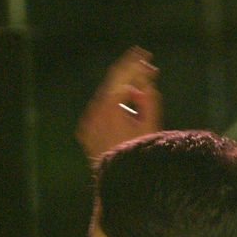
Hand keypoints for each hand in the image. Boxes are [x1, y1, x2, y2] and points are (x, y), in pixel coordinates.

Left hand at [77, 47, 160, 162]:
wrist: (122, 181)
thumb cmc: (140, 152)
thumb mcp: (150, 122)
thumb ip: (147, 96)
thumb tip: (141, 79)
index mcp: (110, 107)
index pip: (121, 75)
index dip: (133, 63)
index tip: (144, 54)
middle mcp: (95, 112)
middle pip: (112, 85)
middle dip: (129, 77)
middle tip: (144, 70)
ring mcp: (88, 123)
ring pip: (105, 99)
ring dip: (121, 93)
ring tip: (138, 96)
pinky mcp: (86, 133)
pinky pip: (99, 113)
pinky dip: (111, 108)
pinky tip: (125, 112)